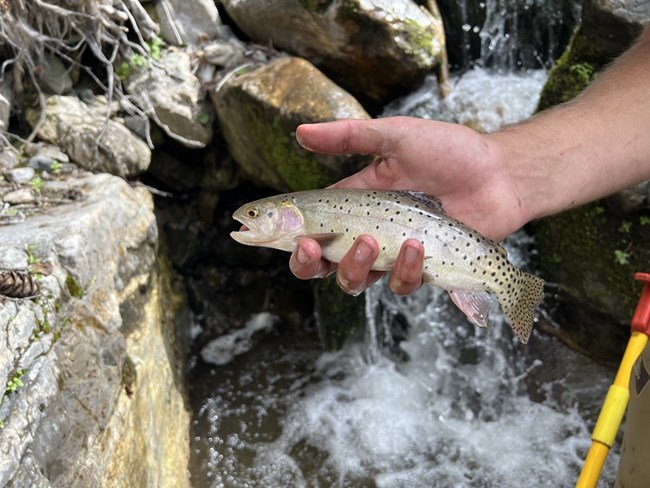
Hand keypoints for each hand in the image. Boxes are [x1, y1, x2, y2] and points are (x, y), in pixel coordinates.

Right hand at [289, 116, 529, 294]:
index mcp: (357, 202)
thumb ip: (349, 137)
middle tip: (311, 248)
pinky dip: (404, 270)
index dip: (289, 233)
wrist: (502, 174)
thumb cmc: (451, 151)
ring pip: (355, 280)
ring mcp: (394, 253)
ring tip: (372, 242)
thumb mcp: (396, 136)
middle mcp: (370, 231)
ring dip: (353, 268)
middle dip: (307, 264)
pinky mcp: (422, 269)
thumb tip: (300, 131)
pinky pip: (401, 284)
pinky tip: (417, 246)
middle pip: (323, 263)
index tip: (276, 232)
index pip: (311, 223)